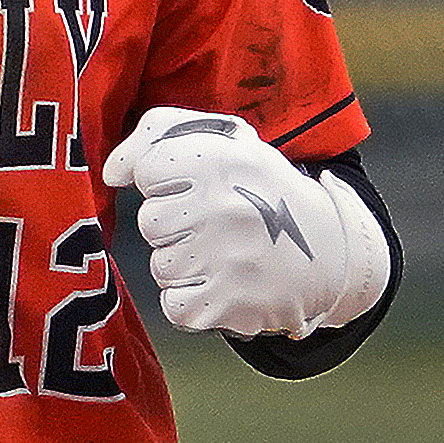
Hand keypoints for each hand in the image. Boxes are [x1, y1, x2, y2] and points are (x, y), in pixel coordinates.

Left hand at [102, 108, 387, 338]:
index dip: (166, 182)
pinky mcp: (231, 304)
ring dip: (185, 265)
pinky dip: (194, 302)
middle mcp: (226, 206)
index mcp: (222, 158)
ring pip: (161, 266)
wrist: (332, 250)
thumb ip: (156, 135)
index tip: (197, 186)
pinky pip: (175, 307)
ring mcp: (229, 259)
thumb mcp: (222, 139)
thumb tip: (111, 174)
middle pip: (150, 222)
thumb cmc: (259, 189)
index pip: (148, 171)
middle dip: (174, 226)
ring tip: (226, 254)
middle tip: (215, 224)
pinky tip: (225, 284)